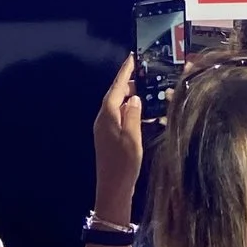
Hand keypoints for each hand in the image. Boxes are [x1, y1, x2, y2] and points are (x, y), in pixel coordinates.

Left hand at [91, 55, 143, 216]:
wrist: (112, 188)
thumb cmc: (124, 162)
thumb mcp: (133, 136)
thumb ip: (133, 114)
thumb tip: (135, 97)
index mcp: (108, 114)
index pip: (117, 87)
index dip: (125, 71)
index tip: (132, 57)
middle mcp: (103, 118)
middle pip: (114, 94)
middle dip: (127, 82)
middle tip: (143, 72)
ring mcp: (103, 128)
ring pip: (115, 104)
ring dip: (127, 95)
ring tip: (143, 88)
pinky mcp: (107, 136)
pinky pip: (116, 114)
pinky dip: (126, 107)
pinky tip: (137, 110)